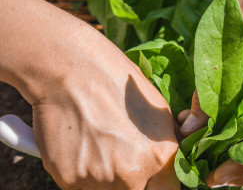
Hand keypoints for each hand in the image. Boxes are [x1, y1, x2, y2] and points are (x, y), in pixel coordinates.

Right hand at [0, 0, 179, 188]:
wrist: (72, 72)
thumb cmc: (118, 84)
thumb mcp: (158, 113)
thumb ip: (163, 148)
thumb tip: (166, 167)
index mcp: (161, 157)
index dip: (158, 184)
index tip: (151, 177)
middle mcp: (132, 174)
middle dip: (132, 182)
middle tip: (121, 157)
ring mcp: (99, 180)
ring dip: (106, 178)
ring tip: (98, 145)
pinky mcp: (69, 180)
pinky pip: (81, 186)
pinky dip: (82, 173)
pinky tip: (81, 145)